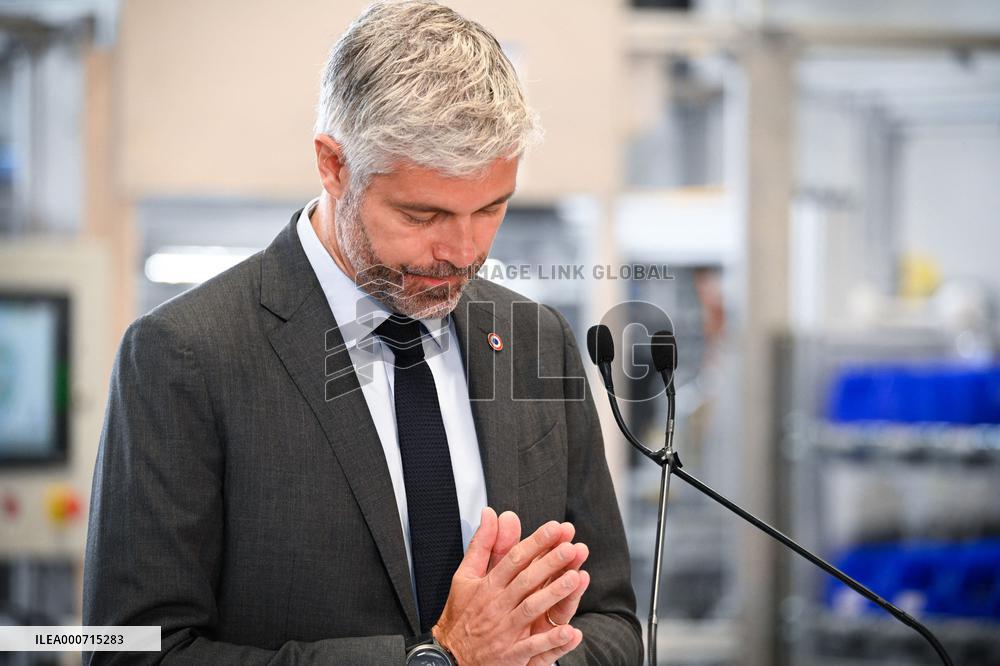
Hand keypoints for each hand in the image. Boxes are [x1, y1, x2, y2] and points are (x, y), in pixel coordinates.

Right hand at [433, 508, 585, 665]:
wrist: (449, 657)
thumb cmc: (461, 613)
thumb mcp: (465, 576)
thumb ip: (482, 544)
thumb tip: (490, 513)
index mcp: (488, 585)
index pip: (514, 558)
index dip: (536, 542)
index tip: (556, 528)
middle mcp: (497, 605)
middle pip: (526, 580)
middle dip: (550, 563)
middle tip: (571, 547)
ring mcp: (505, 630)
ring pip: (531, 608)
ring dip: (554, 594)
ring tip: (576, 578)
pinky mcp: (511, 654)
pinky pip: (533, 647)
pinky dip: (552, 640)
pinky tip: (572, 632)